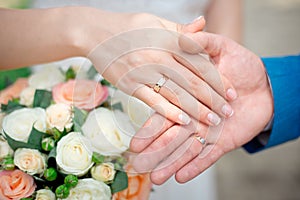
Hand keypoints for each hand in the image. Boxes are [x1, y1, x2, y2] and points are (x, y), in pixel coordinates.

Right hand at [83, 9, 236, 125]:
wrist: (95, 33)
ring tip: (212, 122)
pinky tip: (184, 121)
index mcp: (169, 40)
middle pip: (193, 81)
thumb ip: (181, 29)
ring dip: (197, 110)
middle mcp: (159, 57)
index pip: (201, 63)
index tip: (232, 92)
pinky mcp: (131, 86)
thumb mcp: (155, 21)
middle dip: (214, 99)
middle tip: (228, 112)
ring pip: (177, 94)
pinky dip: (170, 112)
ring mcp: (144, 72)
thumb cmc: (128, 27)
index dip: (219, 79)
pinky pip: (153, 101)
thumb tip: (203, 24)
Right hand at [130, 32, 272, 183]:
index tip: (134, 141)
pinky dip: (195, 166)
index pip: (164, 112)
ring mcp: (208, 130)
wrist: (266, 84)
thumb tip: (186, 37)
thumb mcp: (223, 48)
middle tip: (137, 164)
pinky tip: (180, 177)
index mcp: (187, 96)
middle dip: (154, 150)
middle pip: (170, 136)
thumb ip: (204, 44)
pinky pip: (208, 156)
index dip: (149, 127)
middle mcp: (194, 116)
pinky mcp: (223, 141)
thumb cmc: (242, 65)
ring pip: (186, 149)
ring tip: (155, 177)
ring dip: (171, 163)